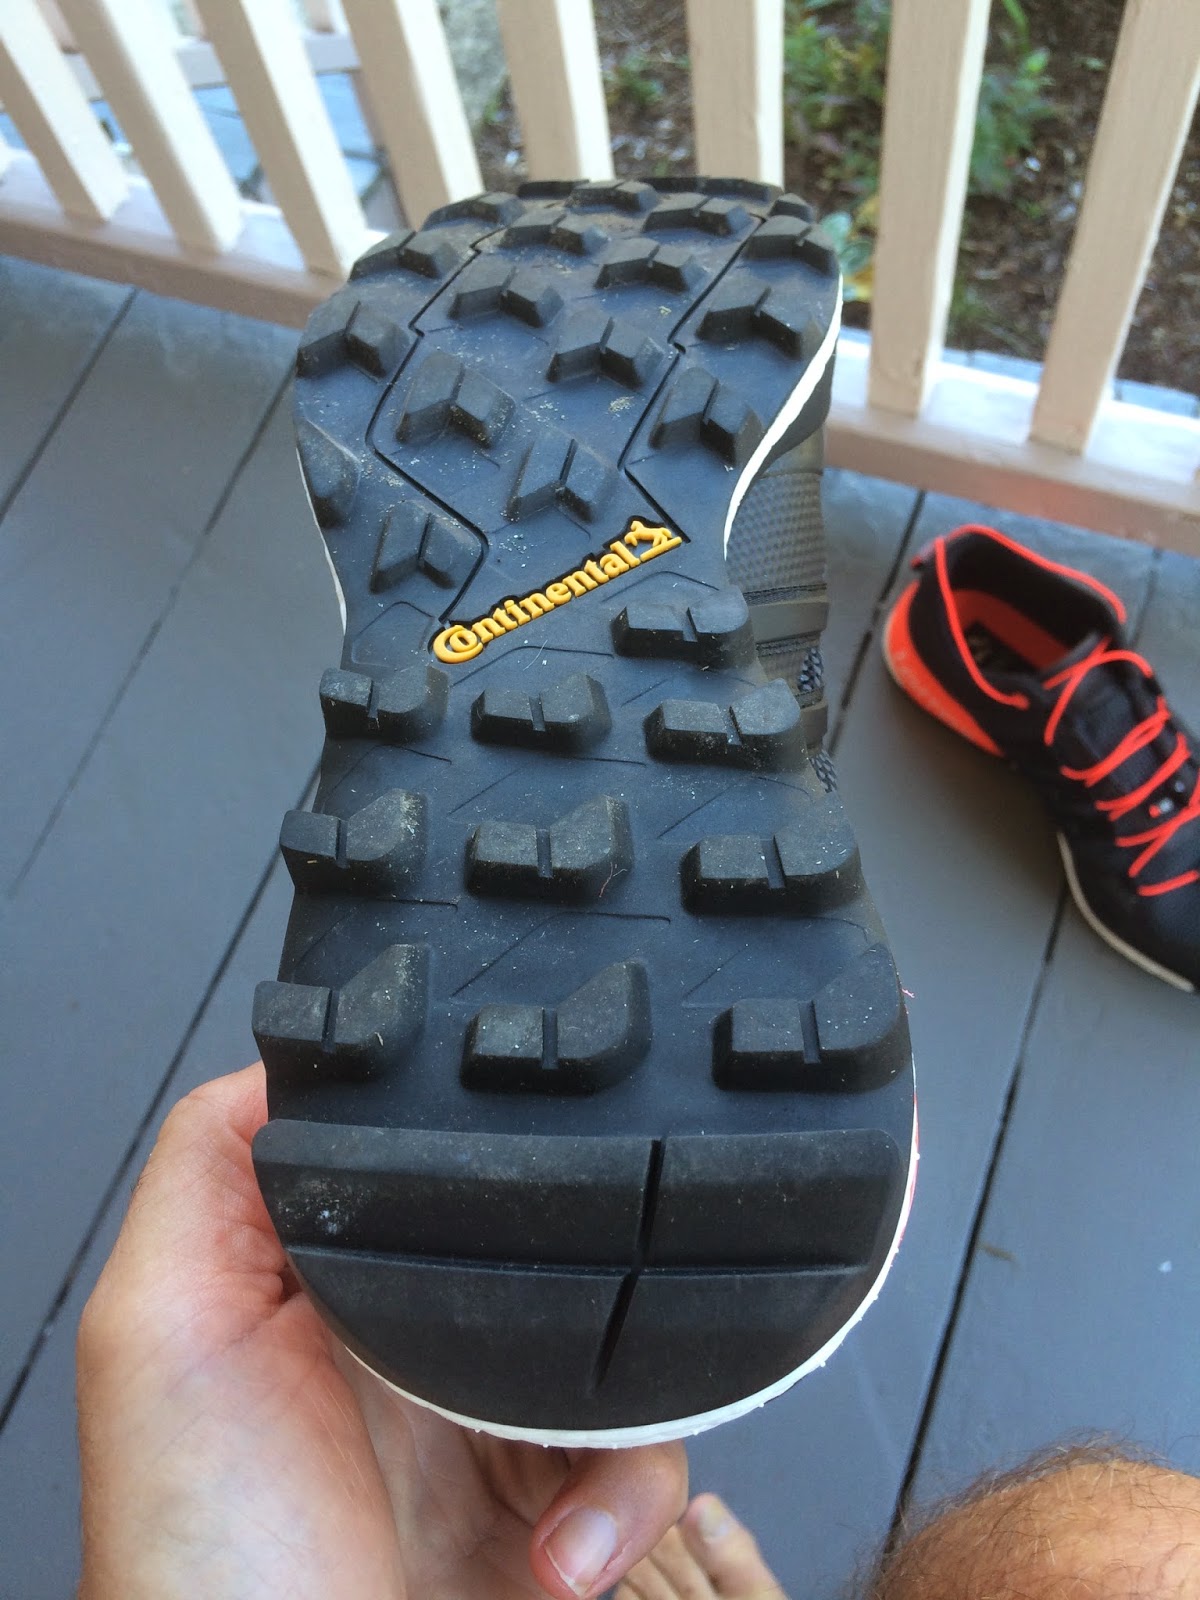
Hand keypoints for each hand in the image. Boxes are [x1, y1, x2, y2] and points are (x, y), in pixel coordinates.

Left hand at [77, 1064, 685, 1598]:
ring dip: (616, 1408)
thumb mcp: (159, 1329)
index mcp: (331, 1288)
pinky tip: (567, 1551)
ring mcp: (489, 1432)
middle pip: (541, 1246)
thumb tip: (294, 1050)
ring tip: (557, 1475)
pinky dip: (630, 1499)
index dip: (478, 1149)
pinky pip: (647, 1458)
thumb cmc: (203, 1558)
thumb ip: (207, 1171)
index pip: (426, 1175)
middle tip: (556, 1326)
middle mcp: (414, 1348)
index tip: (528, 1132)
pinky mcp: (558, 1511)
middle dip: (579, 1270)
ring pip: (615, 1345)